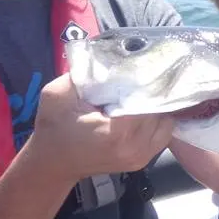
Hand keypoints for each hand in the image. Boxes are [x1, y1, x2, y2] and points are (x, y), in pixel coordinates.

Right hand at [30, 74, 175, 182]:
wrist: (52, 163)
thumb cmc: (53, 127)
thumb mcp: (58, 93)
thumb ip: (85, 73)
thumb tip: (112, 55)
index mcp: (116, 131)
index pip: (147, 98)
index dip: (146, 80)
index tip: (143, 66)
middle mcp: (134, 146)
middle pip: (159, 109)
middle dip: (152, 92)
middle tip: (143, 77)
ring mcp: (141, 157)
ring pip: (165, 120)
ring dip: (156, 106)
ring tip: (142, 95)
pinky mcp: (143, 160)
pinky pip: (163, 133)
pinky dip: (156, 120)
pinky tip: (142, 111)